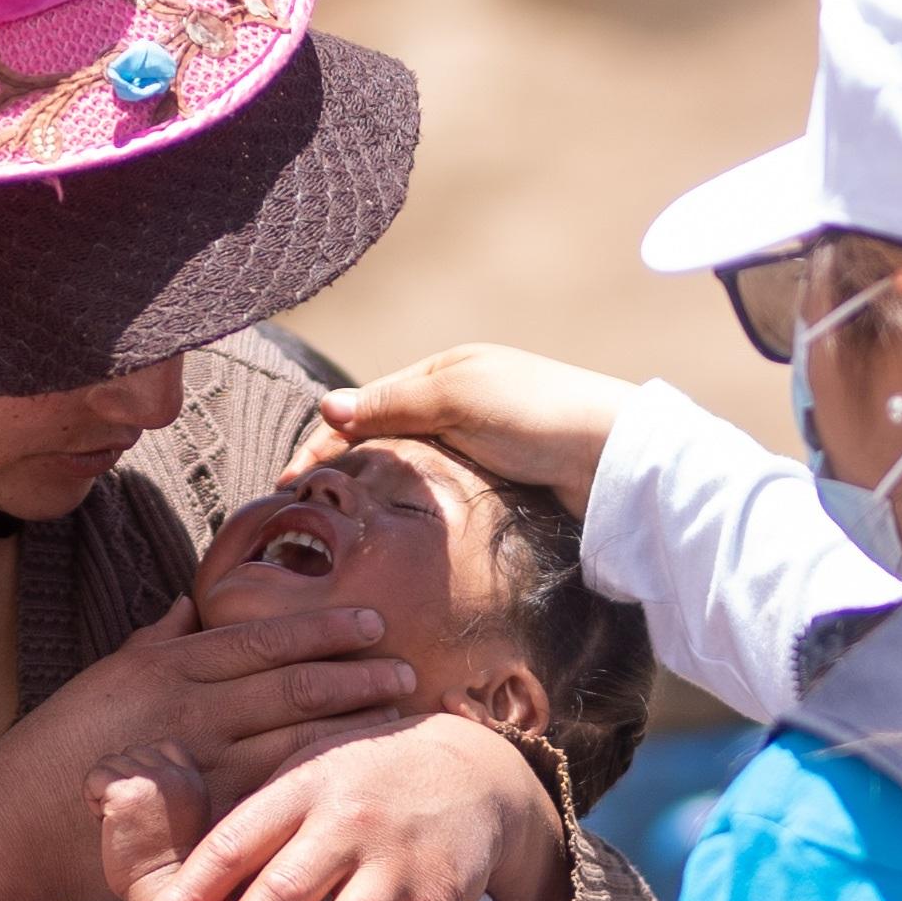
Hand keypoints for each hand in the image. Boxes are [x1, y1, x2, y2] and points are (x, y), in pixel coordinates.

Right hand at [0, 598, 414, 900]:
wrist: (12, 822)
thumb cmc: (58, 750)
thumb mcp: (106, 676)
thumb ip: (154, 641)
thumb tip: (188, 605)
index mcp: (168, 664)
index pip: (263, 640)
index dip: (323, 631)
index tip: (373, 625)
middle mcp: (185, 705)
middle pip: (290, 685)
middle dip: (355, 678)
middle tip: (410, 672)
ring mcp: (192, 760)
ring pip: (290, 737)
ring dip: (349, 728)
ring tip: (400, 720)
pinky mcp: (193, 814)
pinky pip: (267, 793)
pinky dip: (314, 783)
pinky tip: (353, 778)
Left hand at [90, 750, 204, 900]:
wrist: (160, 895)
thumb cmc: (164, 869)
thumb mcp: (182, 819)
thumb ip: (171, 791)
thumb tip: (134, 773)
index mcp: (195, 782)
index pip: (166, 746)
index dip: (145, 769)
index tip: (142, 802)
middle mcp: (177, 777)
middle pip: (133, 752)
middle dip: (123, 780)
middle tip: (127, 818)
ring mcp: (152, 782)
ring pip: (111, 762)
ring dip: (105, 789)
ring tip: (117, 822)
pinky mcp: (125, 794)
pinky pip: (95, 777)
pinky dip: (92, 797)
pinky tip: (105, 823)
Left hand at [140, 705, 545, 900]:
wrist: (472, 765)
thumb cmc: (364, 778)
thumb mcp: (307, 772)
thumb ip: (256, 822)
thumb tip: (184, 884)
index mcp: (303, 791)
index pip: (234, 845)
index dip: (190, 894)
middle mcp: (349, 826)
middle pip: (284, 892)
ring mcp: (398, 864)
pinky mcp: (444, 897)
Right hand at [314, 344, 644, 504]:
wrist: (614, 460)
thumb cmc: (540, 415)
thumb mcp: (459, 397)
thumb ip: (393, 403)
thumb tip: (325, 406)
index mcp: (445, 373)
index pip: (364, 405)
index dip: (322, 441)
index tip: (287, 483)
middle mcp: (457, 406)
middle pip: (379, 436)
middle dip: (335, 466)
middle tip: (298, 510)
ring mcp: (477, 446)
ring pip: (403, 468)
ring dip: (366, 489)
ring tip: (331, 524)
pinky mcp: (495, 483)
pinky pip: (434, 492)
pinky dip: (403, 506)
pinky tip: (387, 527)